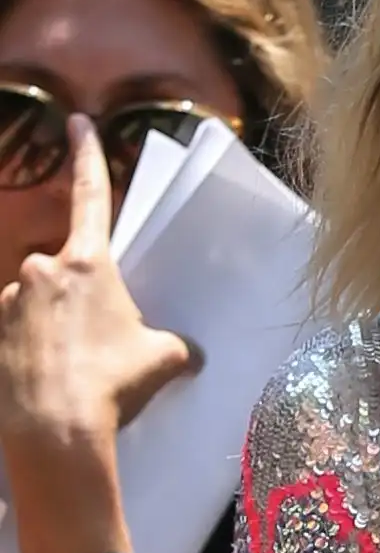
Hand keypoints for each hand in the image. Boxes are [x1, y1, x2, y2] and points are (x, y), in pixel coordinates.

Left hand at [0, 115, 198, 450]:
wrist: (57, 430)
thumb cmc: (113, 383)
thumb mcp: (161, 360)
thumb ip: (173, 346)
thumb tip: (189, 354)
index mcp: (87, 263)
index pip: (90, 195)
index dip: (86, 154)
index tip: (77, 122)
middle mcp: (41, 270)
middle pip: (64, 273)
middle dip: (80, 302)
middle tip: (100, 346)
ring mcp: (10, 302)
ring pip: (37, 307)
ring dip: (54, 331)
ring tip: (75, 376)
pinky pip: (16, 338)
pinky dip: (32, 357)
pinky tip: (50, 386)